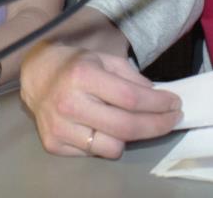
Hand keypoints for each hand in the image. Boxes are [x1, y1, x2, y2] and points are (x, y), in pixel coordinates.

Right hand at [20, 42, 181, 158]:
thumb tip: (156, 98)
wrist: (36, 75)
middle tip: (172, 119)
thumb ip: (131, 77)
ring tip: (130, 122)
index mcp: (83, 76)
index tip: (176, 105)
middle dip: (157, 125)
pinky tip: (103, 127)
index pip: (131, 99)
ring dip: (129, 137)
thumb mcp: (105, 59)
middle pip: (126, 127)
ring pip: (112, 147)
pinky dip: (106, 142)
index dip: (159, 104)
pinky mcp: (54, 144)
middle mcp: (69, 103)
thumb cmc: (75, 65)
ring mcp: (60, 127)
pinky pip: (94, 153)